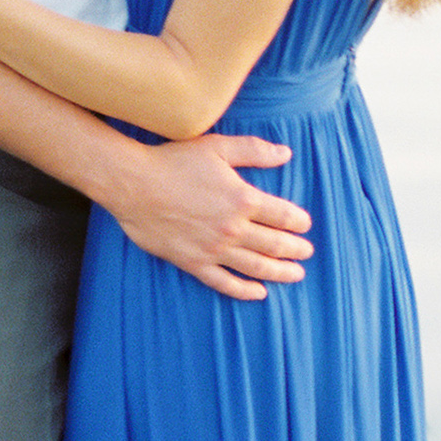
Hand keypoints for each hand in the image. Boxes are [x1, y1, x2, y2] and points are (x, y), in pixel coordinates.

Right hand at [107, 135, 314, 302]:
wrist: (133, 184)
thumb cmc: (174, 161)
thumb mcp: (217, 147)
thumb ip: (254, 151)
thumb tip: (286, 154)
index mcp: (242, 199)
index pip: (283, 215)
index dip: (299, 222)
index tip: (305, 225)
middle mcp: (232, 228)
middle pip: (275, 244)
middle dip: (296, 249)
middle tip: (307, 252)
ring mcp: (214, 249)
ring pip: (256, 267)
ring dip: (280, 272)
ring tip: (296, 275)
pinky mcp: (194, 262)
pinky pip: (224, 283)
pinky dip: (244, 290)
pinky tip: (259, 293)